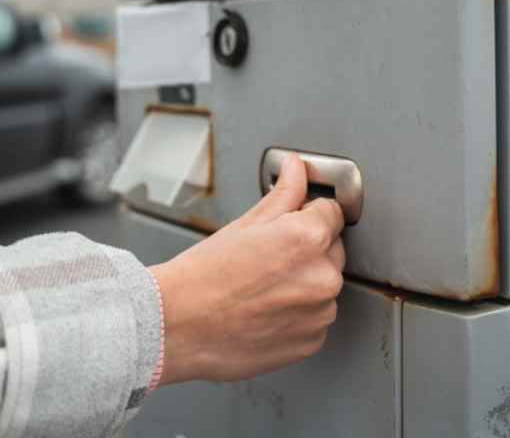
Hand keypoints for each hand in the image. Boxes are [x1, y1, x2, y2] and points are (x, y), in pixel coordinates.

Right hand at [149, 153, 346, 383]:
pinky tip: (266, 310)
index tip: (287, 225)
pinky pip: (316, 318)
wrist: (177, 327)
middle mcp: (323, 276)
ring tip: (261, 287)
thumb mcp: (245, 224)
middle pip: (331, 249)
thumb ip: (284, 194)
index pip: (332, 212)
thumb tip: (296, 168)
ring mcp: (319, 313)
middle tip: (266, 258)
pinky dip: (299, 314)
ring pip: (324, 286)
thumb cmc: (203, 275)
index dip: (307, 214)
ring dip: (305, 283)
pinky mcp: (312, 342)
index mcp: (308, 238)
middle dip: (308, 249)